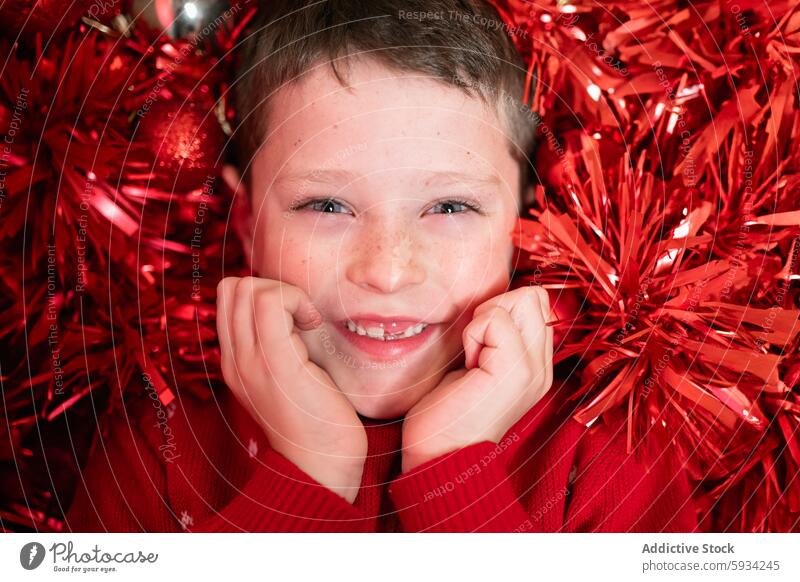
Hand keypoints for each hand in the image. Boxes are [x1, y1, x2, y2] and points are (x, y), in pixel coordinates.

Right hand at [216, 276, 366, 502]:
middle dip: (272, 286)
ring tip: (306, 321)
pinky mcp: (276, 363)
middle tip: (300, 316)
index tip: (294, 318)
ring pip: (247, 288)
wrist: (322, 467)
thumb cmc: (318, 423)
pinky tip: (314, 324)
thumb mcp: (290, 378)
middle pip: (231, 287)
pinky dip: (297, 301)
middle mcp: (234, 360)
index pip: (228, 299)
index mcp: (235, 362)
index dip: (263, 292)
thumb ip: (281, 348)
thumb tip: (297, 314)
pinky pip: (272, 302)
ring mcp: (250, 362)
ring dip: (285, 292)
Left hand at [401, 286, 552, 472]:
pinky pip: (494, 319)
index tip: (480, 344)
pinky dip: (473, 334)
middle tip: (475, 348)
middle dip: (495, 309)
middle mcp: (542, 368)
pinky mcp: (514, 371)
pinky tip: (468, 366)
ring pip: (519, 300)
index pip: (536, 303)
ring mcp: (533, 370)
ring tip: (472, 359)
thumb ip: (495, 338)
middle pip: (533, 296)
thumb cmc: (448, 412)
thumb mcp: (478, 366)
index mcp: (536, 365)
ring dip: (483, 321)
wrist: (439, 456)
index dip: (502, 308)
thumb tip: (493, 303)